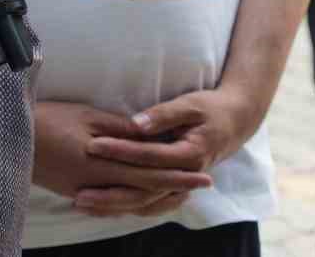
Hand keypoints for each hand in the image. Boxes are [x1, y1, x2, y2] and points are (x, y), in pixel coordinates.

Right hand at [34, 101, 212, 217]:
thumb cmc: (47, 120)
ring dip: (157, 197)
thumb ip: (119, 130)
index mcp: (102, 162)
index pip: (149, 171)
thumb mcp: (85, 117)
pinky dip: (133, 203)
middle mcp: (97, 183)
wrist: (10, 137)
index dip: (177, 173)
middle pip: (144, 189)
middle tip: (203, 185)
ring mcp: (86, 191)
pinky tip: (143, 199)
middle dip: (176, 187)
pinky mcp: (75, 193)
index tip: (202, 172)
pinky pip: (112, 204)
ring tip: (180, 193)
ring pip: (130, 201)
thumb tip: (148, 135)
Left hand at [84, 86, 257, 203]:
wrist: (235, 123)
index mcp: (190, 154)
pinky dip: (128, 208)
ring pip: (146, 203)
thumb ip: (163, 115)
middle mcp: (186, 176)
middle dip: (110, 192)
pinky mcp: (176, 188)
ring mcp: (181, 186)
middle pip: (144, 190)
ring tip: (85, 204)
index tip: (92, 145)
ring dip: (115, 206)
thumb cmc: (210, 109)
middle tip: (79, 192)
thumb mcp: (190, 104)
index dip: (119, 150)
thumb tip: (136, 124)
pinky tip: (105, 209)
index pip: (148, 155)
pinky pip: (151, 204)